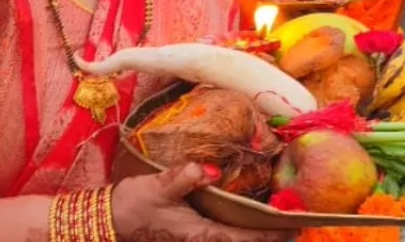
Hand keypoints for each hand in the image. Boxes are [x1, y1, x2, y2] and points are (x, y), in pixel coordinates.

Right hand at [112, 163, 293, 241]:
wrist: (106, 223)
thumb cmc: (133, 206)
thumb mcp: (158, 187)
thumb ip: (186, 176)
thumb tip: (210, 169)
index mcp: (201, 236)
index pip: (246, 239)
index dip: (273, 235)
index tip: (297, 226)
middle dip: (272, 239)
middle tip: (298, 226)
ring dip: (256, 237)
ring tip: (281, 225)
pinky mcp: (191, 237)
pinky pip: (223, 238)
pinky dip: (241, 233)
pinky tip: (248, 218)